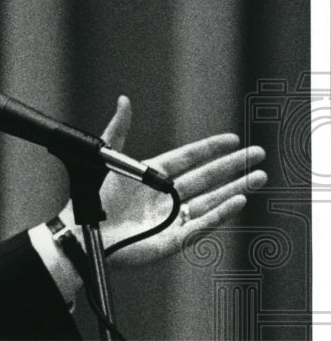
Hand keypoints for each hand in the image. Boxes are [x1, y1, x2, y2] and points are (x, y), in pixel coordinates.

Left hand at [58, 96, 266, 268]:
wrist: (81, 233)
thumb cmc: (90, 199)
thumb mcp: (106, 159)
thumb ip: (118, 129)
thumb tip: (124, 100)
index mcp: (150, 176)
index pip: (187, 159)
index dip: (210, 149)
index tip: (232, 139)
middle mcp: (164, 196)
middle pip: (206, 179)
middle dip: (233, 167)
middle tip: (257, 154)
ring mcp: (169, 218)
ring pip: (210, 201)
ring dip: (235, 189)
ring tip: (259, 176)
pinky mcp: (171, 240)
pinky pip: (201, 225)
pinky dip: (221, 213)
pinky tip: (239, 201)